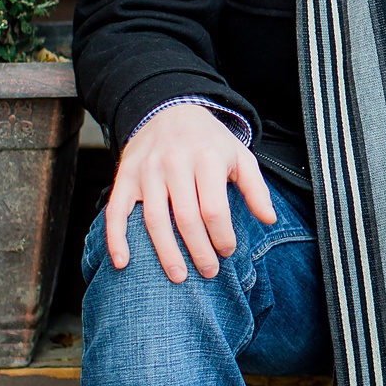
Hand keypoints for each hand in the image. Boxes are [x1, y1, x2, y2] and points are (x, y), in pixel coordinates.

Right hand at [106, 104, 275, 283]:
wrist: (170, 109)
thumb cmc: (210, 141)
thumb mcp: (240, 156)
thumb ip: (255, 188)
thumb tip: (269, 219)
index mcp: (207, 159)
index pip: (214, 209)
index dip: (222, 236)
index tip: (227, 250)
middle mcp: (175, 163)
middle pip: (186, 219)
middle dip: (199, 251)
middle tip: (208, 272)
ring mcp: (147, 171)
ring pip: (155, 220)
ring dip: (166, 253)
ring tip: (179, 276)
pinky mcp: (126, 176)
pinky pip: (116, 211)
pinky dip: (116, 238)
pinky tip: (122, 262)